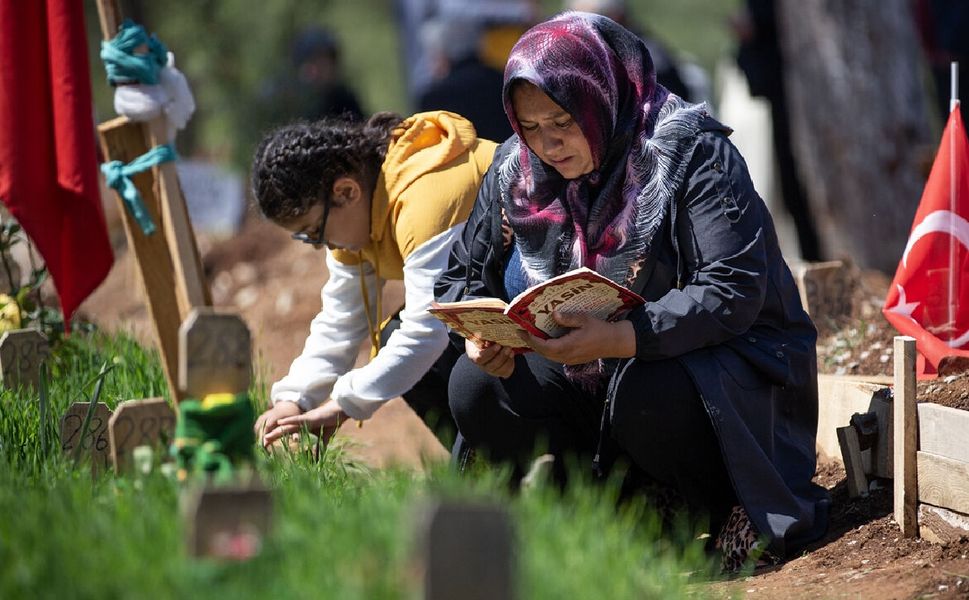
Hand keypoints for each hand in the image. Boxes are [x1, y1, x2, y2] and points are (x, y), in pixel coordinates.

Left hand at [262, 398, 347, 447]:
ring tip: (266, 436)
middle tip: (262, 443)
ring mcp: (304, 420)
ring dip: (277, 431)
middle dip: (273, 436)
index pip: (287, 434)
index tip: (267, 445)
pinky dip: (289, 421)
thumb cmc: (331, 422)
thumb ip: (319, 449)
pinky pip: (297, 419)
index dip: (277, 438)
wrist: (339, 411)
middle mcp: (300, 423)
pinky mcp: (310, 417)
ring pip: (288, 426)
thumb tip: (317, 461)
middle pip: (284, 430)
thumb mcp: (323, 438)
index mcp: (302, 428)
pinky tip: (280, 422)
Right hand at [465, 338, 515, 377]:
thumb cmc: (482, 336)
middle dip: (501, 356)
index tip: (498, 345)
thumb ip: (483, 334)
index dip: (489, 353)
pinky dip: (510, 362)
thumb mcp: (480, 333)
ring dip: (506, 359)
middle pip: (491, 365)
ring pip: (499, 369)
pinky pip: (505, 371)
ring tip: (510, 349)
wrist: (488, 342)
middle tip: (508, 347)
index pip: (480, 358)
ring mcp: (490, 369)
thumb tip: (490, 333)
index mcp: (474, 355)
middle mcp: (482, 364)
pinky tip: (512, 354)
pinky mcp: (499, 371)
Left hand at [521, 311, 635, 363]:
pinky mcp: (572, 359)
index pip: (543, 345)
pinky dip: (546, 349)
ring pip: (548, 355)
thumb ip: (568, 318)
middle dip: (531, 343)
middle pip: (542, 352)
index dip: (531, 339)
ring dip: (538, 346)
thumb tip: (553, 314)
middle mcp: (566, 356)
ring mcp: (569, 359)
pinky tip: (544, 340)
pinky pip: (554, 356)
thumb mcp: (584, 319)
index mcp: (568, 346)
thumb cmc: (600, 329)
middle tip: (521, 332)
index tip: (521, 331)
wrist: (614, 343)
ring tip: (529, 335)